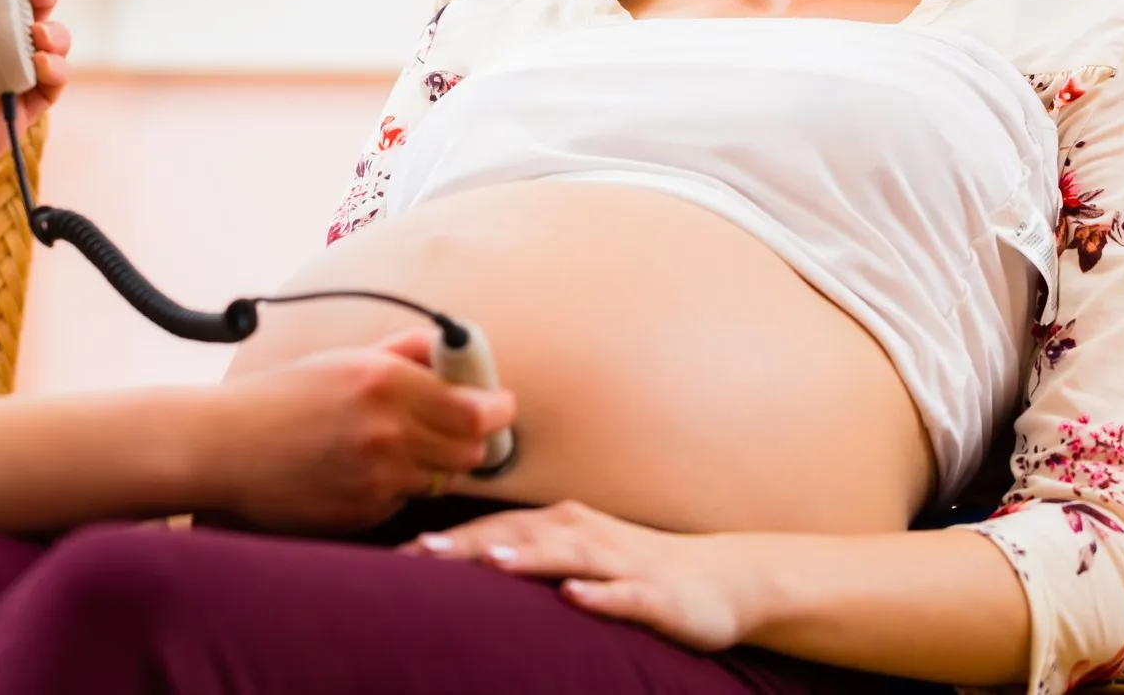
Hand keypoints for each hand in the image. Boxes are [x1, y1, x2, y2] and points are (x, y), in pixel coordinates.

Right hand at [208, 329, 514, 533]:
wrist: (226, 448)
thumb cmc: (283, 397)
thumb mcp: (344, 359)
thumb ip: (406, 352)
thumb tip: (453, 347)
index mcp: (386, 380)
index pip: (480, 408)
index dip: (498, 409)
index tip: (496, 405)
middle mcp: (389, 429)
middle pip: (473, 450)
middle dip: (473, 441)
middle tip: (456, 431)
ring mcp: (378, 476)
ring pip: (443, 479)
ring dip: (435, 466)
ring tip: (399, 450)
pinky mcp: (365, 512)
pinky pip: (406, 501)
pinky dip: (398, 488)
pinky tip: (364, 472)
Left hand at [402, 500, 763, 650]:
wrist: (722, 580)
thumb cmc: (633, 569)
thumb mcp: (574, 559)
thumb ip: (524, 556)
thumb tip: (456, 570)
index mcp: (560, 525)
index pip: (495, 528)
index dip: (449, 539)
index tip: (401, 554)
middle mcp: (585, 535)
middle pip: (520, 535)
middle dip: (470, 544)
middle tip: (422, 553)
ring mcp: (621, 562)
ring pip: (568, 557)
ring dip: (529, 558)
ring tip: (489, 563)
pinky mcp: (656, 595)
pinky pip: (623, 594)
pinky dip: (598, 594)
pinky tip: (573, 598)